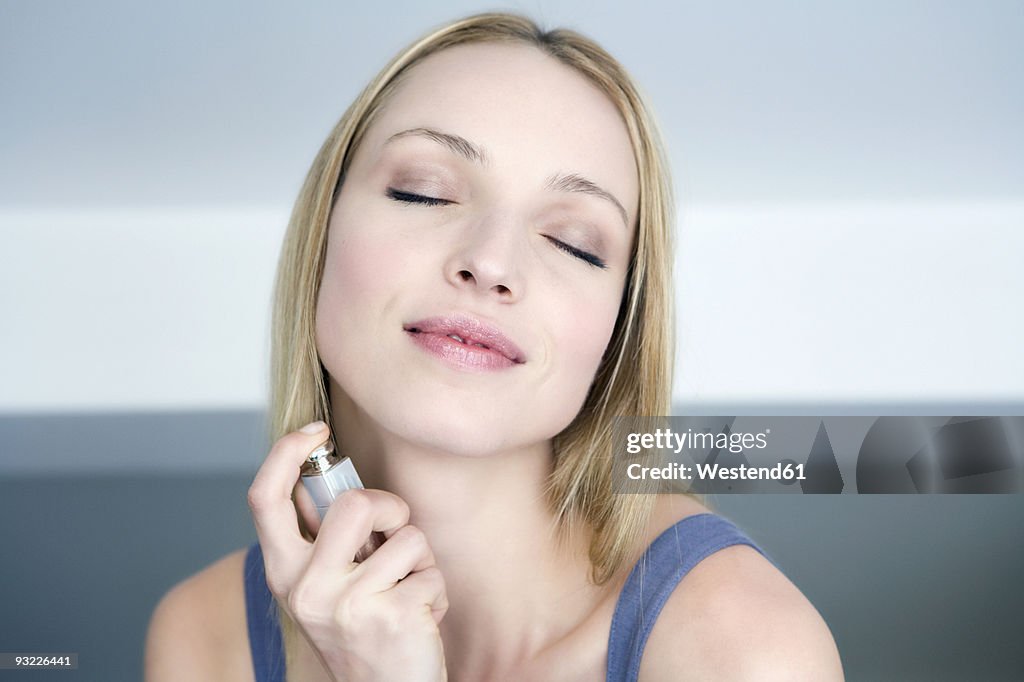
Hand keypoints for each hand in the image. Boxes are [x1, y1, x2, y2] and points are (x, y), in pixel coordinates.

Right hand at [248, 421, 448, 680]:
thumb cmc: (362, 629)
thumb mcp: (326, 585)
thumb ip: (325, 538)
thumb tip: (335, 474)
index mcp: (283, 571)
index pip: (264, 498)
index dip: (286, 452)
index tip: (316, 430)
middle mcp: (305, 587)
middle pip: (355, 503)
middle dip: (392, 509)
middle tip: (395, 533)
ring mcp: (346, 604)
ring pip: (407, 537)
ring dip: (420, 560)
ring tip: (406, 590)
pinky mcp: (390, 616)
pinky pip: (431, 573)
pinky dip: (435, 591)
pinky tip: (419, 617)